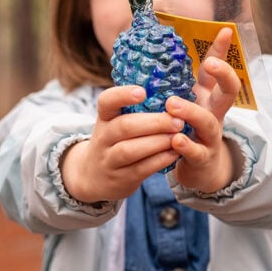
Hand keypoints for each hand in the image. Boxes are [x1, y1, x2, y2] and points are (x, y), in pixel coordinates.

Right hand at [61, 85, 184, 202]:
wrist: (94, 177)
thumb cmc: (114, 142)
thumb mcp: (114, 124)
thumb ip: (134, 110)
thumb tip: (170, 94)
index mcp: (104, 118)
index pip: (106, 101)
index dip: (122, 95)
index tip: (142, 92)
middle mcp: (103, 138)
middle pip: (124, 127)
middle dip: (154, 123)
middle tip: (177, 121)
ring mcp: (109, 160)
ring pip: (130, 150)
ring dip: (157, 142)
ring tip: (177, 136)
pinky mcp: (121, 178)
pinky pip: (141, 169)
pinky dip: (159, 160)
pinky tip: (174, 153)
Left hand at [166, 27, 240, 192]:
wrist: (200, 170)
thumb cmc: (187, 130)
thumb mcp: (183, 105)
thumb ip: (170, 84)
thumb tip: (149, 55)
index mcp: (206, 97)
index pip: (214, 71)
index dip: (221, 51)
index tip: (225, 29)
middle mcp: (213, 113)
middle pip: (228, 92)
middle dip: (223, 75)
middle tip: (210, 64)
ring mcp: (210, 136)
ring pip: (208, 122)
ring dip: (191, 112)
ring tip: (171, 105)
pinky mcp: (202, 157)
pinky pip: (196, 151)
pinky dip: (186, 145)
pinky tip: (175, 139)